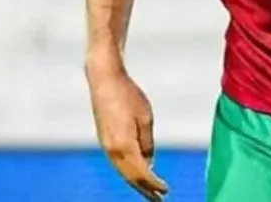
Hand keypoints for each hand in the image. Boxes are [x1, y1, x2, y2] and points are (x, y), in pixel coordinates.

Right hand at [87, 62, 168, 200]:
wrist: (104, 81)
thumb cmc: (127, 95)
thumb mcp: (145, 118)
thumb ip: (147, 143)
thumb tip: (149, 162)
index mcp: (124, 145)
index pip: (142, 173)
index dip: (153, 184)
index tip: (165, 191)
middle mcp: (112, 150)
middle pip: (130, 177)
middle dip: (144, 189)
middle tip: (158, 199)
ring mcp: (106, 146)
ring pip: (122, 171)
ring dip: (136, 182)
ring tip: (149, 191)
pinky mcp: (104, 140)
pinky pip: (117, 163)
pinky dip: (128, 171)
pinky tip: (137, 172)